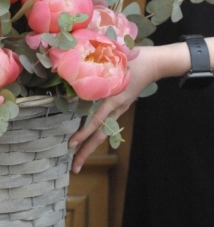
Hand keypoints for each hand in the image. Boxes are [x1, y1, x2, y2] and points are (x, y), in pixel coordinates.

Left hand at [69, 46, 159, 173]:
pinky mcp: (121, 104)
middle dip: (86, 151)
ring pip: (104, 131)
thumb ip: (96, 70)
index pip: (97, 121)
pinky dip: (97, 130)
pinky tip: (88, 136)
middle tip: (74, 167)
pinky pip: (107, 121)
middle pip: (100, 134)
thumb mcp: (114, 63)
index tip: (71, 144)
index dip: (84, 133)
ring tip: (78, 158)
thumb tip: (73, 76)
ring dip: (90, 144)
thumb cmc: (134, 59)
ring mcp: (120, 107)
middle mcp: (117, 107)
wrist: (155, 63)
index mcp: (115, 99)